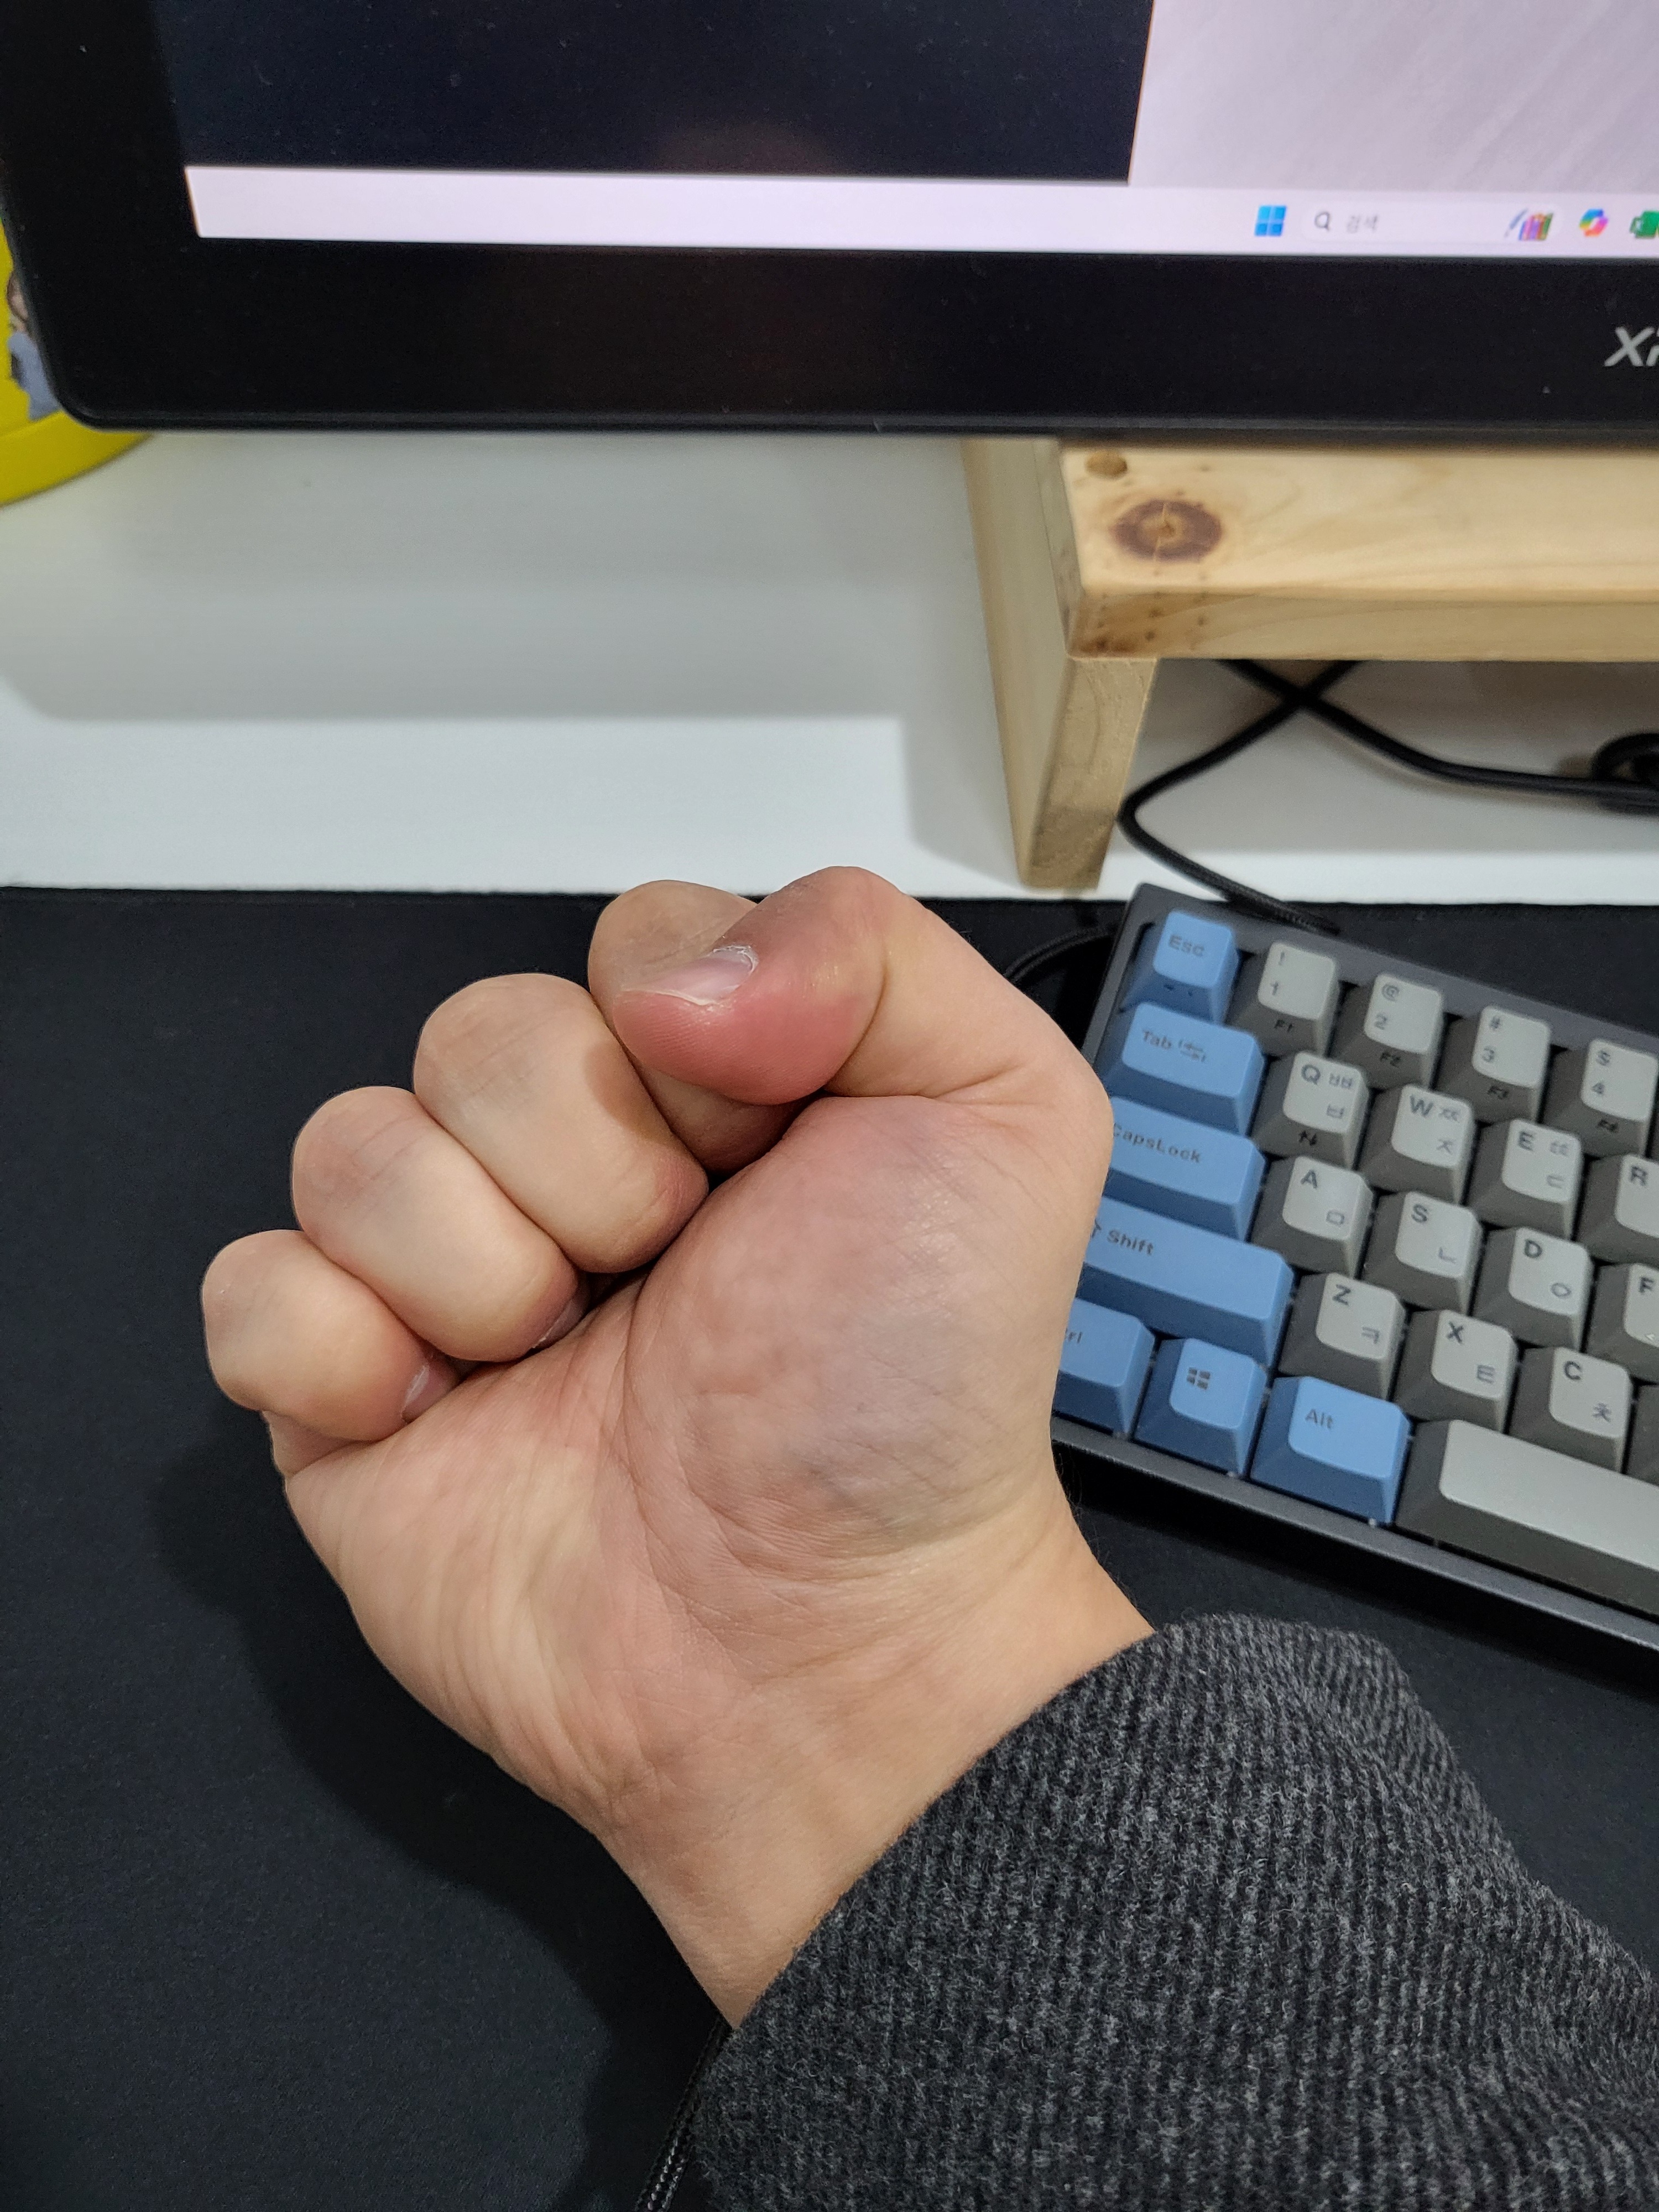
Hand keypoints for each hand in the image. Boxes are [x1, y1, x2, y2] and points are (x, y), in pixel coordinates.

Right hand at [202, 869, 1146, 2018]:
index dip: (684, 1042)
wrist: (822, 1649)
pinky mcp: (343, 1394)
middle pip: (478, 1033)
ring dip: (479, 1268)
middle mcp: (574, 1165)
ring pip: (351, 1147)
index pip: (625, 944)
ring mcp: (449, 1276)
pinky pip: (249, 1287)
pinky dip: (336, 1353)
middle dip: (591, 1166)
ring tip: (570, 1362)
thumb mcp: (999, 1119)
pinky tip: (443, 1415)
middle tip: (673, 1279)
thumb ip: (868, 949)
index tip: (763, 1159)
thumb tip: (668, 970)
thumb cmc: (911, 1401)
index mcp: (714, 1087)